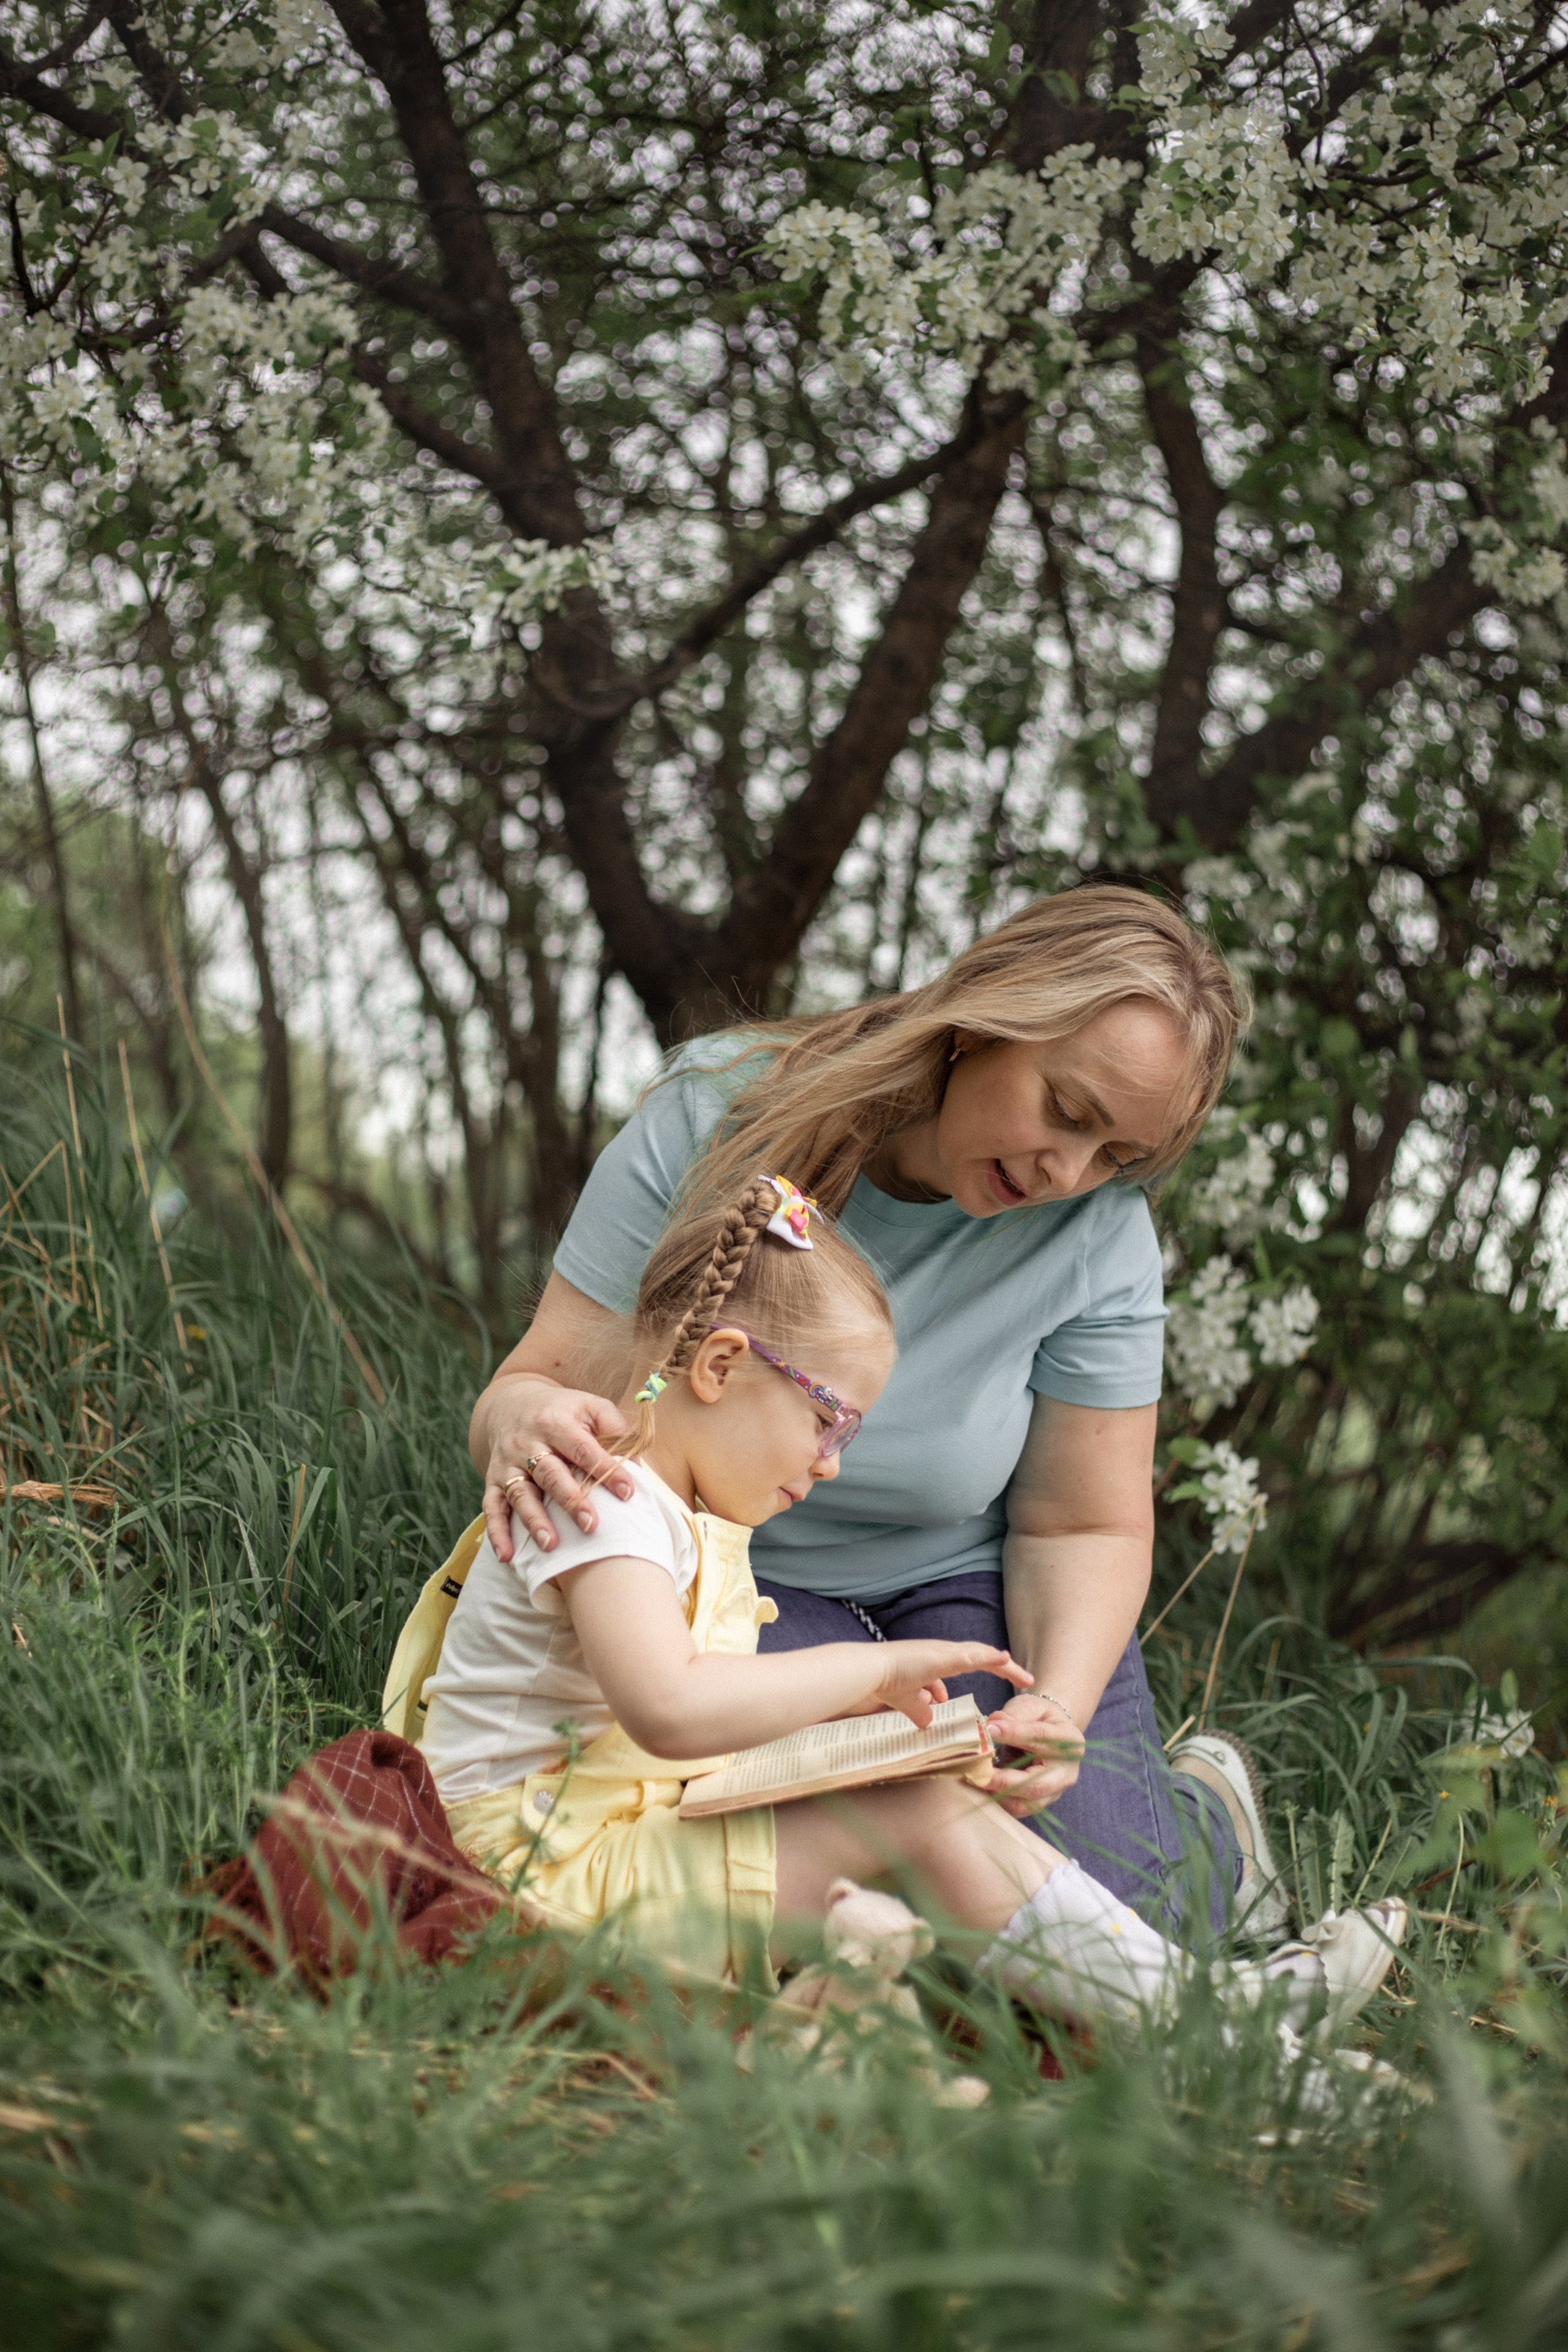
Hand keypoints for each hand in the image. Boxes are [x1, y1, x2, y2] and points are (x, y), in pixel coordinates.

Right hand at [482, 1382, 634, 1559]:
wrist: (510, 1404)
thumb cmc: (562, 1411)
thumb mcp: (589, 1405)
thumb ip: (614, 1427)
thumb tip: (637, 1463)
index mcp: (556, 1422)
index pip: (583, 1449)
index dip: (605, 1470)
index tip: (627, 1493)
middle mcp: (528, 1442)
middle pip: (550, 1473)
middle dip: (570, 1500)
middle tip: (591, 1525)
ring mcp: (508, 1462)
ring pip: (520, 1492)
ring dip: (534, 1520)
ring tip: (551, 1545)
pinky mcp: (493, 1479)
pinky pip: (492, 1507)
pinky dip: (497, 1532)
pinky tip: (507, 1555)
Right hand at [873, 1642, 1032, 1730]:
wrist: (870, 1671)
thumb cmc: (886, 1681)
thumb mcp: (909, 1701)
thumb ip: (921, 1710)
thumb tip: (929, 1721)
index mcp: (939, 1660)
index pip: (972, 1660)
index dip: (991, 1665)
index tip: (1008, 1673)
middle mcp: (944, 1652)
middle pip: (983, 1656)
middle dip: (1006, 1668)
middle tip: (1027, 1679)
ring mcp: (942, 1652)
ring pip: (980, 1654)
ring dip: (1003, 1665)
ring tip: (1023, 1676)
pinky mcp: (939, 1658)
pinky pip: (970, 1656)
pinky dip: (989, 1657)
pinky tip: (1004, 1659)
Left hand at [984, 1692, 1085, 1815]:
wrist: (1050, 1733)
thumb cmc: (1038, 1718)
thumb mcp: (1031, 1706)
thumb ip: (1015, 1714)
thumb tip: (992, 1724)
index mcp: (1069, 1742)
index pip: (1040, 1738)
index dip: (1013, 1733)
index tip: (989, 1729)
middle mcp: (1066, 1772)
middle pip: (1036, 1784)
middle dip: (1004, 1782)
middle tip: (977, 1773)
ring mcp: (1054, 1792)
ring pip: (1025, 1804)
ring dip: (996, 1795)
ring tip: (974, 1780)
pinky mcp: (1040, 1803)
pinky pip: (1017, 1809)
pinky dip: (996, 1801)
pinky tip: (979, 1788)